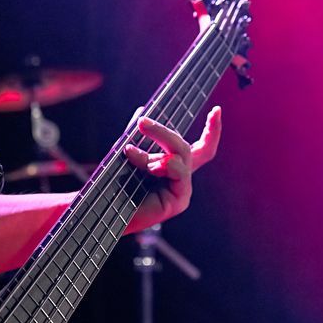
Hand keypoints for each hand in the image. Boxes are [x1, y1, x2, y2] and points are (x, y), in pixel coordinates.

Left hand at [123, 106, 222, 234]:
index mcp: (174, 168)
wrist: (106, 212)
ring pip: (181, 154)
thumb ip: (138, 136)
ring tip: (130, 151)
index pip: (202, 148)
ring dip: (158, 144)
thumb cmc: (115, 187)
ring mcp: (182, 190)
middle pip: (185, 146)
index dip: (212, 130)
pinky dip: (164, 164)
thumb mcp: (129, 155)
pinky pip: (180, 172)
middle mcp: (181, 179)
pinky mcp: (179, 201)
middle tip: (142, 122)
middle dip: (163, 130)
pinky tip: (149, 166)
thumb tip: (142, 111)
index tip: (217, 110)